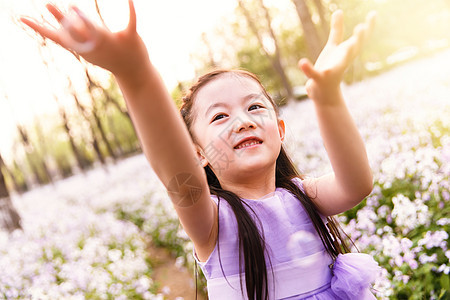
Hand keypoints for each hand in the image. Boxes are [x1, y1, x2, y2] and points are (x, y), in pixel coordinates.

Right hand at [20, 0, 149, 77]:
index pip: (59, 37)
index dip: (40, 28)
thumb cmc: (109, 57)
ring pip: (97, 30)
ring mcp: (114, 41)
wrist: (134, 72)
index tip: (22, 17)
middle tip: (47, 4)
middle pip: (76, 32)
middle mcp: (96, 44)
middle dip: (62, 20)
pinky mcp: (130, 38)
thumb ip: (77, 35)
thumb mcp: (91, 48)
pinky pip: (131, 22)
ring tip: (72, 5)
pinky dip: (131, 10)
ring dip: (86, 20)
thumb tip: (62, 24)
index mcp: (84, 47)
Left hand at [298, 10, 375, 103]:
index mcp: (346, 53)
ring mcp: (331, 71)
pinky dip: (307, 68)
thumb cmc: (330, 67)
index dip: (368, 28)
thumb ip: (336, 30)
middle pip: (353, 50)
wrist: (324, 93)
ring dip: (344, 55)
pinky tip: (302, 62)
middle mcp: (342, 62)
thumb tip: (339, 11)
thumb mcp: (334, 47)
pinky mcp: (319, 79)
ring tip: (348, 45)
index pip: (359, 39)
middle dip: (358, 40)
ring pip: (339, 64)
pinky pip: (313, 74)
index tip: (373, 14)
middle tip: (362, 28)